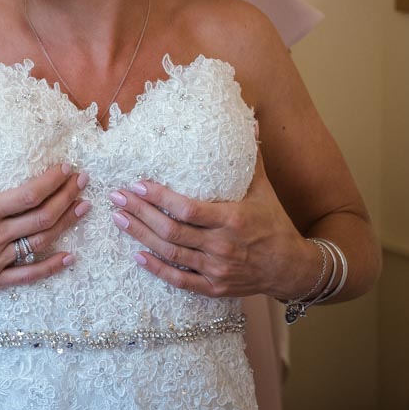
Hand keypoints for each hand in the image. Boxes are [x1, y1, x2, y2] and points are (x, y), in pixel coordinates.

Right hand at [0, 124, 90, 297]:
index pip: (28, 194)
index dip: (52, 181)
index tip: (66, 168)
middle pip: (42, 217)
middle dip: (67, 197)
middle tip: (83, 182)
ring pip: (40, 243)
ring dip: (66, 224)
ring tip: (83, 208)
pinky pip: (28, 275)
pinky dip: (52, 267)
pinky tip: (70, 256)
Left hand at [108, 151, 313, 298]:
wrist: (292, 269)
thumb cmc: (274, 224)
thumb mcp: (264, 190)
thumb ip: (252, 158)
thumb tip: (251, 122)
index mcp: (232, 220)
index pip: (187, 209)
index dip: (159, 198)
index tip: (136, 184)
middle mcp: (222, 246)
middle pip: (171, 230)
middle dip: (139, 213)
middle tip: (116, 198)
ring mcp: (216, 269)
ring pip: (170, 253)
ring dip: (140, 236)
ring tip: (118, 219)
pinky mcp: (213, 288)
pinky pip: (179, 280)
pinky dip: (156, 269)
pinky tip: (137, 255)